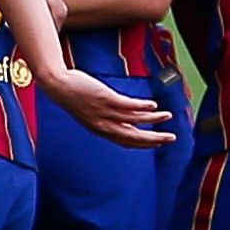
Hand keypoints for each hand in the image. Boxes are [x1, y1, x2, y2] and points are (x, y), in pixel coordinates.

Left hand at [44, 63, 174, 145]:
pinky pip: (129, 105)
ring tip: (168, 115)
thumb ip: (107, 118)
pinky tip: (153, 105)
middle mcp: (104, 125)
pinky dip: (143, 106)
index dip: (144, 144)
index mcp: (101, 129)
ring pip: (135, 120)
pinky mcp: (105, 98)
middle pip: (134, 136)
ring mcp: (105, 112)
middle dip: (154, 138)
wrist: (58, 85)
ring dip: (154, 119)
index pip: (127, 142)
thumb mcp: (90, 112)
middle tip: (171, 138)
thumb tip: (123, 118)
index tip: (158, 143)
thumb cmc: (75, 96)